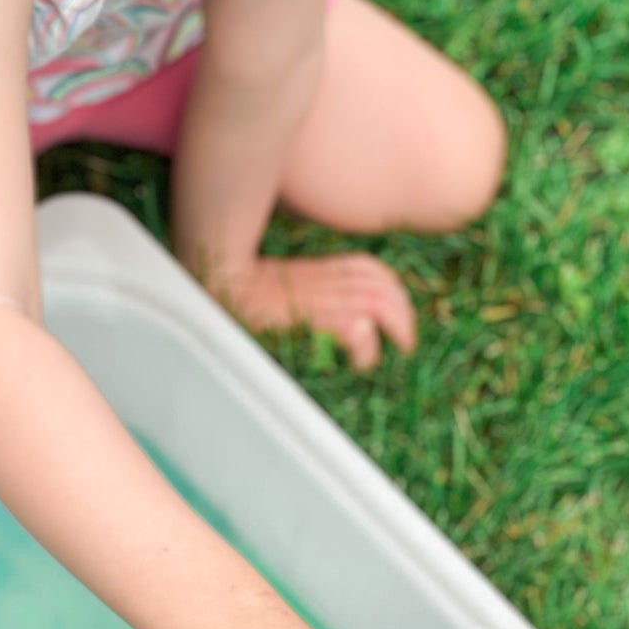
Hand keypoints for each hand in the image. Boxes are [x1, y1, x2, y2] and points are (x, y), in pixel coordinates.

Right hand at [214, 252, 416, 371]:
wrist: (223, 282)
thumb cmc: (243, 288)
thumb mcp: (284, 283)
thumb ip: (309, 289)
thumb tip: (324, 310)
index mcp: (323, 266)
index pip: (372, 269)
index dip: (393, 289)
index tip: (396, 313)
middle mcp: (330, 278)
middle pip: (385, 285)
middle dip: (404, 312)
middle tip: (406, 341)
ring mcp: (326, 295)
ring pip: (381, 304)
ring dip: (399, 327)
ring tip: (399, 351)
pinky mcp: (318, 316)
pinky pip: (359, 328)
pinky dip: (367, 347)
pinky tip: (360, 362)